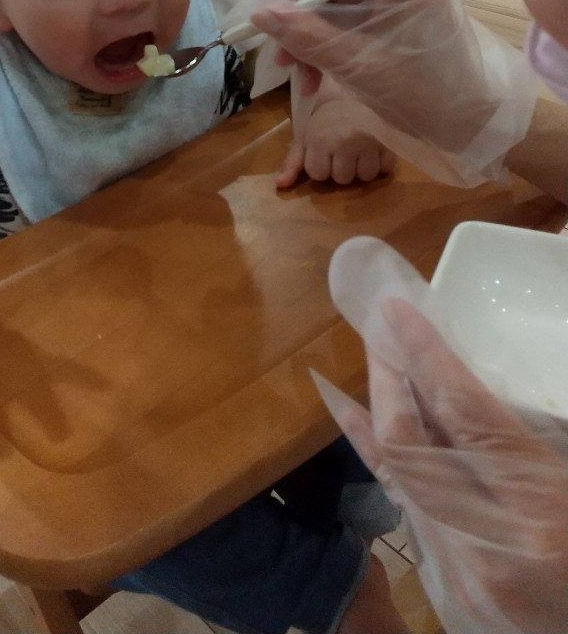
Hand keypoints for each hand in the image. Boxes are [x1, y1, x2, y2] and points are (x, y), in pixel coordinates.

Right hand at [250, 0, 512, 151]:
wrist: (472, 128)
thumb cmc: (425, 94)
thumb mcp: (359, 65)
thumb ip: (308, 36)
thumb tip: (260, 14)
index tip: (268, 15)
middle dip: (299, 15)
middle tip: (277, 51)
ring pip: (335, 3)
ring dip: (309, 35)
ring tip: (294, 73)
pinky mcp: (393, 19)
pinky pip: (348, 21)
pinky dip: (327, 45)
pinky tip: (315, 77)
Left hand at [277, 98, 395, 187]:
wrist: (354, 90)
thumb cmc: (327, 118)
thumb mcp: (306, 137)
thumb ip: (292, 162)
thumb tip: (280, 185)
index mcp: (320, 140)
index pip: (319, 175)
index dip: (320, 166)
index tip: (324, 152)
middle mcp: (344, 142)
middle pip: (343, 179)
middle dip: (341, 168)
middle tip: (343, 149)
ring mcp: (369, 142)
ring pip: (366, 176)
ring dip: (362, 167)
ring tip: (359, 150)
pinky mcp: (389, 140)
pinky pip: (387, 168)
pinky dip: (382, 162)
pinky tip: (375, 149)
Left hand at [316, 243, 567, 633]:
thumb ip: (523, 435)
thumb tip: (460, 379)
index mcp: (541, 518)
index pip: (463, 415)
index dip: (425, 355)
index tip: (397, 311)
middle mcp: (488, 554)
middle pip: (410, 447)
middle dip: (388, 377)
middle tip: (377, 327)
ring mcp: (461, 583)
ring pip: (399, 480)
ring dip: (382, 413)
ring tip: (378, 361)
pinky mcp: (448, 596)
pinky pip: (408, 513)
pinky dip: (389, 461)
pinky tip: (367, 425)